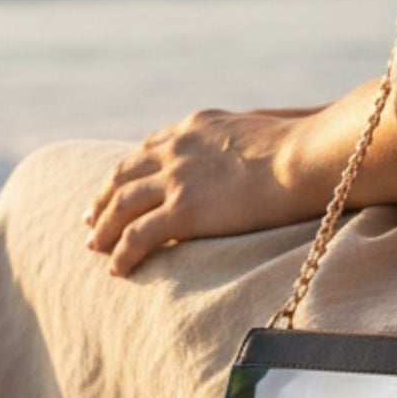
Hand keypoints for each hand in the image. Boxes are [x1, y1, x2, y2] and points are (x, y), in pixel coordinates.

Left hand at [83, 108, 325, 277]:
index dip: (130, 170)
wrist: (306, 158)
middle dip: (105, 198)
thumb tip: (254, 154)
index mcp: (195, 127)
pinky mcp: (184, 210)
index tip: (119, 186)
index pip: (150, 147)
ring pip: (122, 205)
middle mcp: (177, 148)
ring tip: (95, 249)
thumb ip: (242, 142)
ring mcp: (177, 178)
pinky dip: (122, 254)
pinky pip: (138, 235)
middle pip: (125, 174)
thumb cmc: (303, 148)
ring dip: (104, 228)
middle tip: (91, 220)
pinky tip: (117, 270)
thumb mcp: (262, 130)